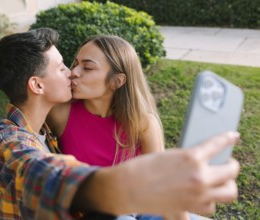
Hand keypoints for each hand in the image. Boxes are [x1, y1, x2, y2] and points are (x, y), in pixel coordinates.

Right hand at [118, 131, 239, 215]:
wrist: (128, 187)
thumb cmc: (144, 167)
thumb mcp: (169, 155)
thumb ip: (190, 158)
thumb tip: (204, 161)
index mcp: (191, 157)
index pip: (218, 144)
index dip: (228, 138)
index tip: (233, 136)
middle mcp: (199, 176)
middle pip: (232, 171)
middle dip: (232, 166)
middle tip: (227, 163)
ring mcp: (197, 194)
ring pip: (229, 192)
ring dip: (226, 185)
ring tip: (220, 181)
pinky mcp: (190, 207)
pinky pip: (211, 206)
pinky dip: (209, 201)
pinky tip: (203, 195)